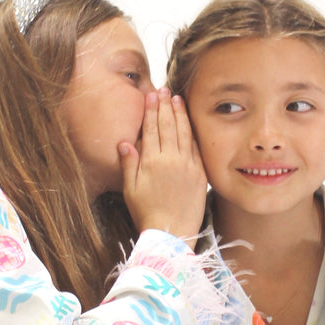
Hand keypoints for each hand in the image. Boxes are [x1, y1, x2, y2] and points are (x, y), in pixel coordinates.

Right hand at [120, 88, 205, 247]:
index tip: (150, 95)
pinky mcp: (200, 173)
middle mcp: (170, 160)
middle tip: (163, 90)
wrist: (171, 234)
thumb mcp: (130, 190)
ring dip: (180, 113)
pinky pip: (196, 147)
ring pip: (184, 133)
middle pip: (168, 126)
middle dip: (165, 106)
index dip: (151, 111)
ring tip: (177, 98)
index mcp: (151, 162)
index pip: (151, 129)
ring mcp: (187, 165)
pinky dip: (192, 131)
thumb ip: (129, 164)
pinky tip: (190, 121)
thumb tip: (124, 142)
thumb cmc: (147, 214)